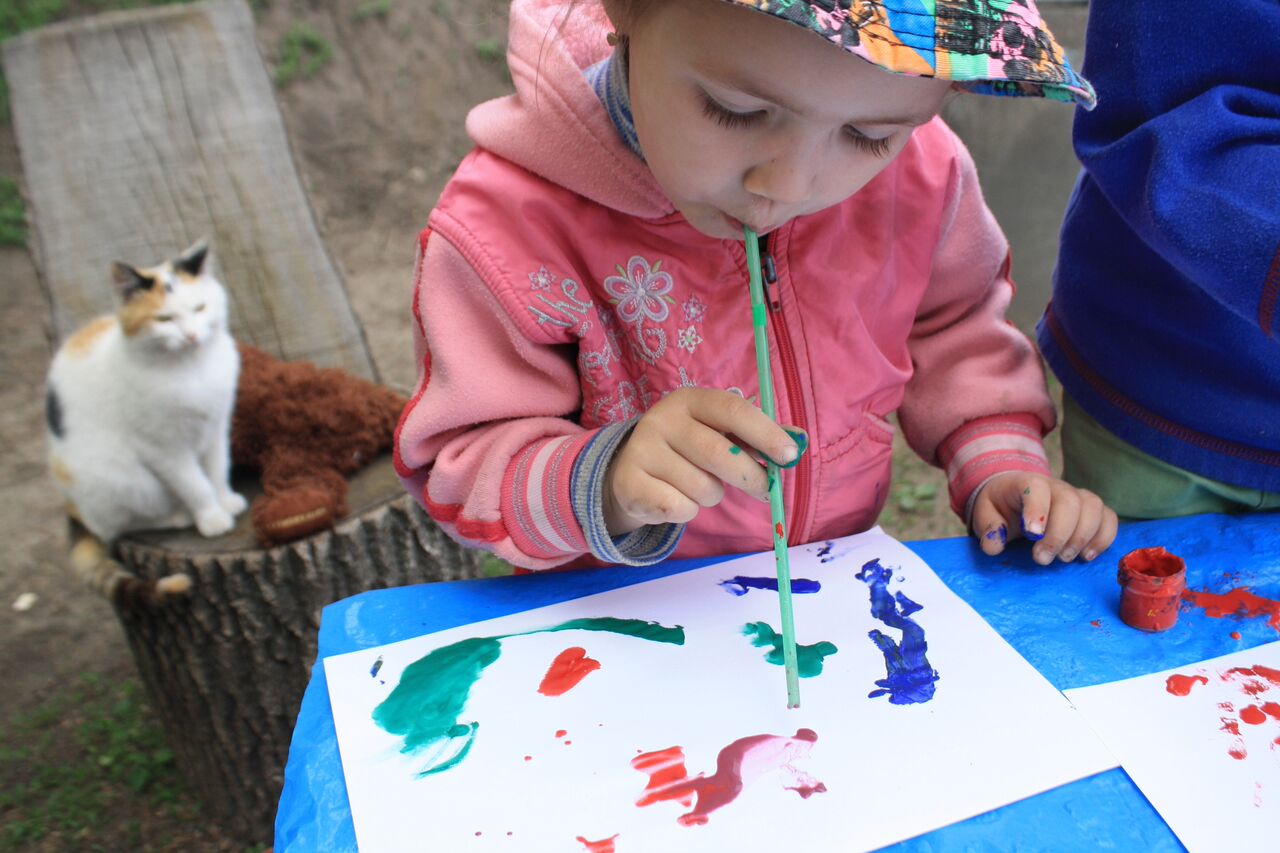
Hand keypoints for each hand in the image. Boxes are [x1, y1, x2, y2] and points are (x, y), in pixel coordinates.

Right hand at [602, 388, 803, 534]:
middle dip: (751, 477)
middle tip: (765, 490)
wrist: (631, 472)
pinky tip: (676, 499)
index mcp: (690, 400)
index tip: (789, 457)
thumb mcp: (719, 433)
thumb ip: (757, 436)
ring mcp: (642, 450)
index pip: (732, 409)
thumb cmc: (688, 450)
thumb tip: (799, 441)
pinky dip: (688, 511)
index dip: (765, 433)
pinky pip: (679, 508)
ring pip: (702, 488)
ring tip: (699, 486)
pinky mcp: (629, 484)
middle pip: (720, 454)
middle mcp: (662, 419)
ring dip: (713, 496)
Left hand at [971, 472, 1116, 564]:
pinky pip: (1108, 518)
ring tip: (1064, 558)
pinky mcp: (1091, 510)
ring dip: (1082, 537)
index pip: (1037, 487)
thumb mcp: (985, 513)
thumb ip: (988, 527)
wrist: (1015, 496)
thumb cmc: (1001, 506)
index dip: (1037, 510)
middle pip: (1070, 501)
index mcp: (1027, 483)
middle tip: (1043, 559)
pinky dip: (1103, 538)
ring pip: (1093, 508)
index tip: (1032, 535)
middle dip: (1059, 534)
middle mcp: (1056, 486)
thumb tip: (994, 547)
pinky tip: (1087, 556)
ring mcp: (1077, 496)